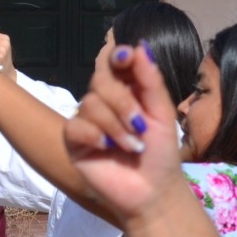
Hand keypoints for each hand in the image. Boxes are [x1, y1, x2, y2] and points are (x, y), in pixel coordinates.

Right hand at [64, 43, 180, 224]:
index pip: (115, 65)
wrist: (152, 190)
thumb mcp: (162, 113)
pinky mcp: (74, 141)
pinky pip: (76, 126)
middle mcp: (104, 103)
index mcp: (127, 92)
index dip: (118, 57)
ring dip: (115, 125)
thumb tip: (139, 46)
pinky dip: (94, 135)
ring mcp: (87, 121)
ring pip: (90, 103)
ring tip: (131, 146)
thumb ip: (150, 81)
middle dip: (123, 101)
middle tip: (140, 125)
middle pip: (101, 80)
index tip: (125, 57)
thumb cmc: (160, 153)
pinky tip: (106, 148)